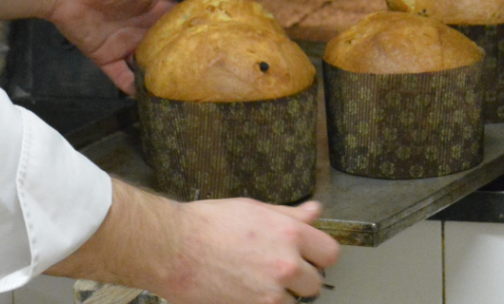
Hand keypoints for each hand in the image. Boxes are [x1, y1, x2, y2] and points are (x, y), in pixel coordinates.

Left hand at [0, 0, 210, 94]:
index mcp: (157, 8)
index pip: (182, 24)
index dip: (199, 34)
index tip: (221, 49)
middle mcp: (145, 29)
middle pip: (168, 50)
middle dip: (184, 63)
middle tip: (208, 82)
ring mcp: (127, 46)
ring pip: (149, 68)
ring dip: (162, 80)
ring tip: (184, 97)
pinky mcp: (108, 60)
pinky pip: (124, 79)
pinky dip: (135, 91)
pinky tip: (151, 102)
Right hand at [164, 198, 339, 303]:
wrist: (173, 248)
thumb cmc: (207, 223)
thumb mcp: (253, 208)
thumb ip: (288, 215)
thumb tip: (314, 212)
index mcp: (289, 234)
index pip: (330, 253)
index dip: (318, 254)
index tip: (309, 256)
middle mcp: (285, 265)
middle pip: (315, 283)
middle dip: (299, 278)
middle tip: (276, 269)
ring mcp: (270, 294)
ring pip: (293, 302)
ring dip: (279, 295)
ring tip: (254, 279)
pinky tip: (244, 291)